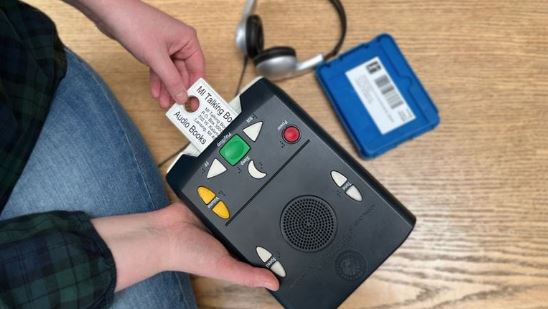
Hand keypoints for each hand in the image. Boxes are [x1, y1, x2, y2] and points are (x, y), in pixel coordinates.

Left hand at [65, 0, 204, 107]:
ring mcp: (166, 45)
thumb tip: (183, 96)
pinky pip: (159, 68)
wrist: (110, 12)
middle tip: (177, 106)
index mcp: (187, 40)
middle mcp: (179, 42)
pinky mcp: (153, 48)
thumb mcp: (156, 58)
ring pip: (170, 72)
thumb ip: (172, 80)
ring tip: (164, 103)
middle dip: (178, 89)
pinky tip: (155, 92)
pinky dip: (157, 80)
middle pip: (184, 72)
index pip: (197, 68)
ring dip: (167, 88)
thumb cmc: (135, 24)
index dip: (195, 86)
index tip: (193, 102)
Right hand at [92, 203, 278, 291]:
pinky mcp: (212, 200)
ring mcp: (221, 215)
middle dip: (264, 214)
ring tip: (262, 191)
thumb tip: (274, 283)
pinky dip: (231, 189)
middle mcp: (229, 232)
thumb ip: (248, 275)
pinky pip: (226, 192)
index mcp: (235, 249)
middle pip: (255, 221)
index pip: (260, 245)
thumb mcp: (224, 267)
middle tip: (281, 205)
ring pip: (243, 204)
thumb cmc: (189, 255)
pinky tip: (239, 186)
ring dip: (248, 199)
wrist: (164, 234)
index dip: (275, 240)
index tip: (292, 233)